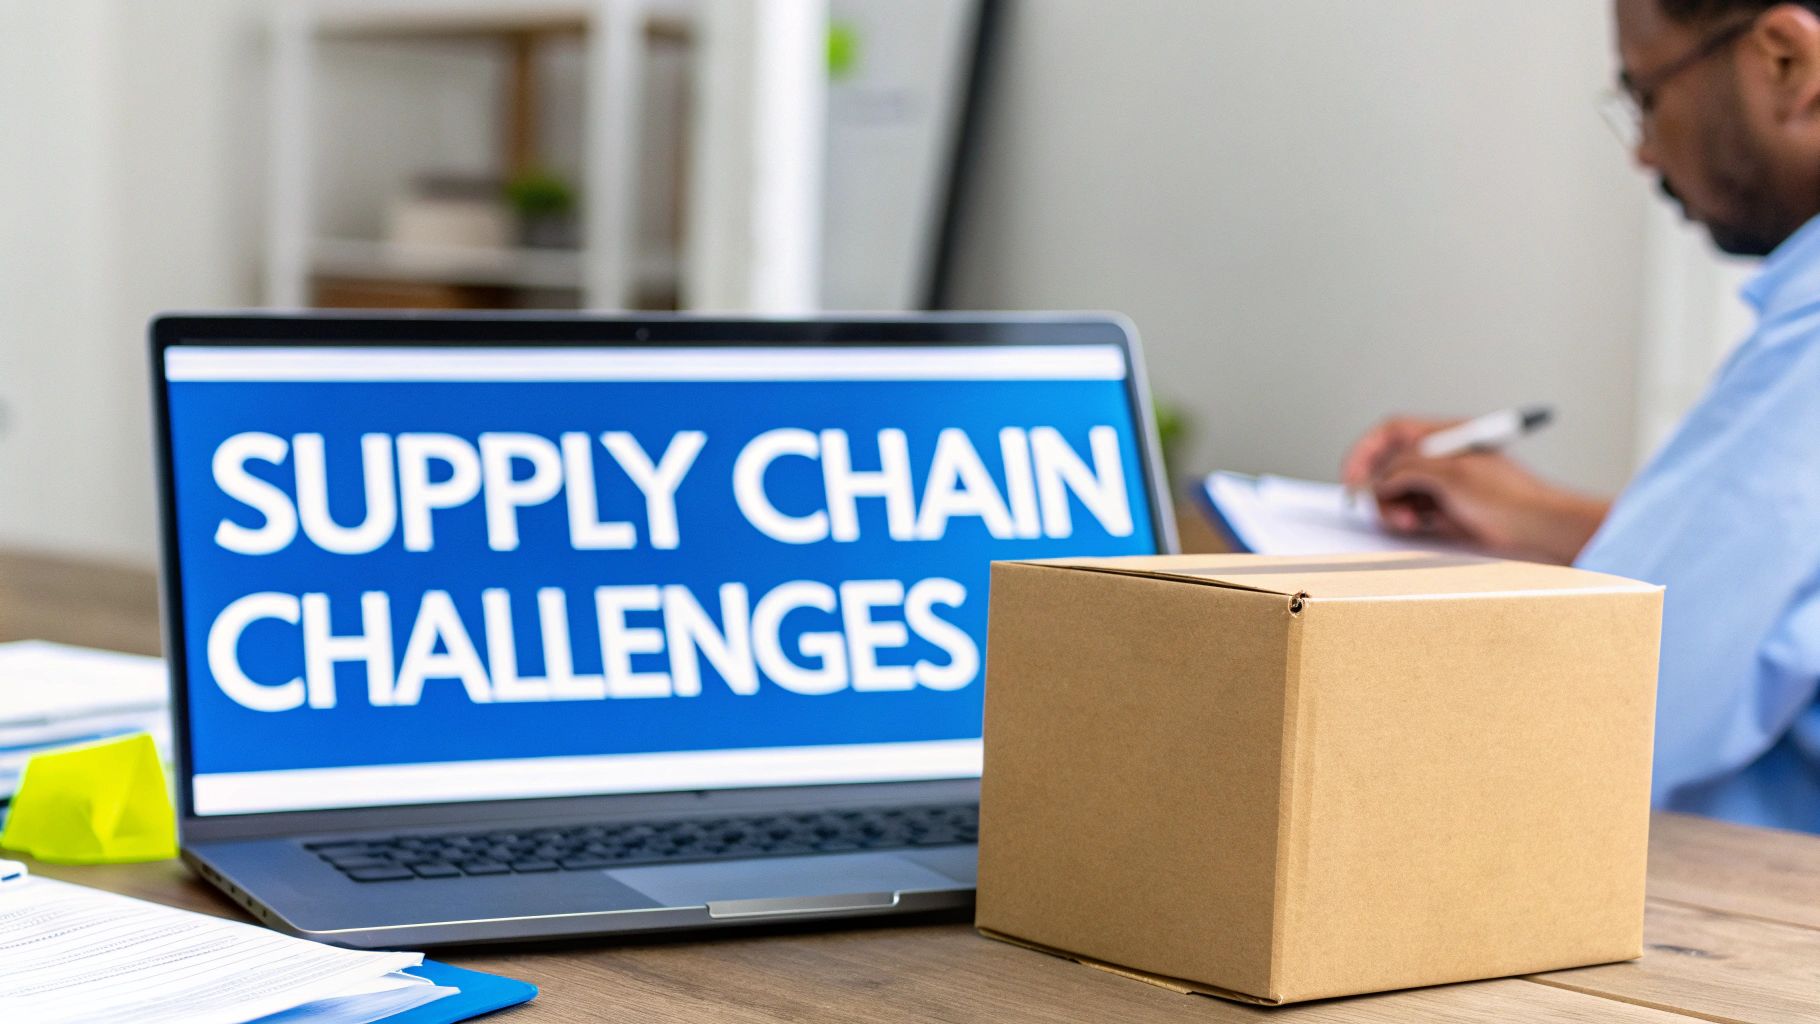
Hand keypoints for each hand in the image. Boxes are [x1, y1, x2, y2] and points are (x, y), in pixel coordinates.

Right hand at [1340, 416, 1610, 563]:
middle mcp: (1440, 458)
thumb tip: (1379, 478)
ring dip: (1393, 507)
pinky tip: (1418, 525)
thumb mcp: (1452, 475)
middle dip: (1379, 486)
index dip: (1367, 451)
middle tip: (1381, 505)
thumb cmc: (1511, 496)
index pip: (1393, 432)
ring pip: (1396, 491)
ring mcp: (1441, 484)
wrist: (1538, 527)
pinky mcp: (1444, 509)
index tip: (1353, 475)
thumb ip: (1409, 470)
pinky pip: (1410, 511)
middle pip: (1389, 464)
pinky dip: (1406, 519)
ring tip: (1407, 520)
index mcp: (1444, 437)